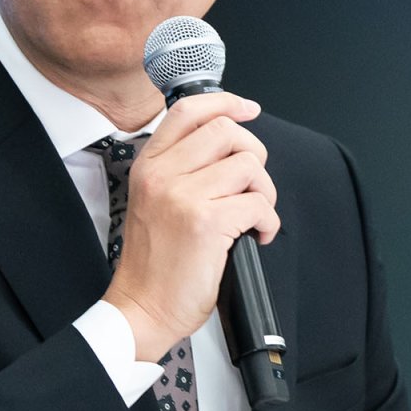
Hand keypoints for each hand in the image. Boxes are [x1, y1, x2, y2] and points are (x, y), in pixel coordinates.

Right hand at [102, 92, 276, 358]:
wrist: (142, 308)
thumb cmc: (155, 262)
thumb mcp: (155, 201)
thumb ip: (183, 169)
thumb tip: (231, 142)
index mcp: (149, 166)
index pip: (188, 111)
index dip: (225, 102)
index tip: (248, 109)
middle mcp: (163, 175)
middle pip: (227, 131)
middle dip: (253, 156)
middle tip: (251, 186)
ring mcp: (183, 197)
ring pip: (249, 165)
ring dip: (264, 192)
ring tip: (252, 216)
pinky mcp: (206, 223)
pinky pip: (258, 203)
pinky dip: (268, 222)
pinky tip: (255, 236)